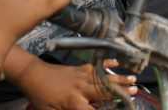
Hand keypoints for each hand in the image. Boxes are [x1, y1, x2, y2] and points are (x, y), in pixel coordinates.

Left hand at [17, 58, 137, 108]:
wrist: (32, 75)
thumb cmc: (40, 97)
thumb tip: (87, 109)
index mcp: (74, 103)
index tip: (120, 109)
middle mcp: (81, 88)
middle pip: (105, 92)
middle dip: (121, 92)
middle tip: (134, 91)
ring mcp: (82, 76)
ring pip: (104, 78)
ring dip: (118, 79)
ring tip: (132, 78)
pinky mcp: (80, 68)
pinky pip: (96, 66)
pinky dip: (107, 64)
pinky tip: (116, 62)